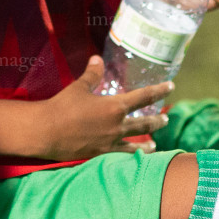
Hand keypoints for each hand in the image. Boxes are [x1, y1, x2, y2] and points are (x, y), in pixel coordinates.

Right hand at [31, 55, 171, 159]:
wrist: (47, 131)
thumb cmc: (62, 106)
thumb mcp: (79, 87)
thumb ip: (92, 74)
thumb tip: (97, 59)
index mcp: (115, 106)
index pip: (144, 96)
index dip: (159, 91)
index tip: (171, 87)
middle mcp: (117, 125)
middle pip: (144, 123)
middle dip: (157, 120)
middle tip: (166, 118)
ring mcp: (110, 142)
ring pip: (136, 143)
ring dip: (147, 143)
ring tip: (154, 145)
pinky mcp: (100, 154)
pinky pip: (121, 156)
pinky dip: (130, 156)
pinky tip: (133, 158)